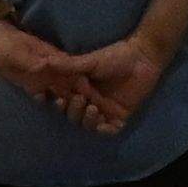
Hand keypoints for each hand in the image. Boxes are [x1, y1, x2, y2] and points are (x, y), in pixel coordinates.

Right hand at [58, 32, 172, 135]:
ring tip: (92, 107)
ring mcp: (105, 111)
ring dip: (87, 120)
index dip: (58, 104)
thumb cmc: (116, 56)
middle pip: (75, 116)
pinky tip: (102, 122)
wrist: (143, 57)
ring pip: (89, 125)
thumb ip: (69, 65)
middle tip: (80, 98)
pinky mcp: (120, 116)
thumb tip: (44, 62)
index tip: (55, 98)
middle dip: (73, 111)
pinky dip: (104, 130)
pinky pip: (109, 130)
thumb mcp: (91, 61)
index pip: (64, 103)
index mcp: (81, 90)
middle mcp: (90, 103)